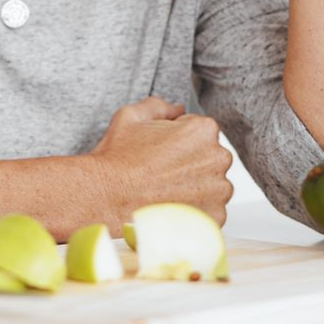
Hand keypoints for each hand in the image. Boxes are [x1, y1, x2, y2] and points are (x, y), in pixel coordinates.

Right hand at [86, 97, 233, 227]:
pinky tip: (170, 207)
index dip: (178, 141)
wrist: (104, 199)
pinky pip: (210, 211)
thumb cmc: (117, 160)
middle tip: (161, 172)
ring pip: (212, 186)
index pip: (200, 131)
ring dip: (195, 188)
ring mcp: (219, 191)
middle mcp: (218, 158)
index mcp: (203, 130)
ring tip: (164, 191)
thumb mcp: (131, 116)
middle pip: (209, 158)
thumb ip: (159, 106)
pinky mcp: (215, 217)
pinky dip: (194, 211)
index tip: (162, 152)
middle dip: (190, 163)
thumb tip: (176, 109)